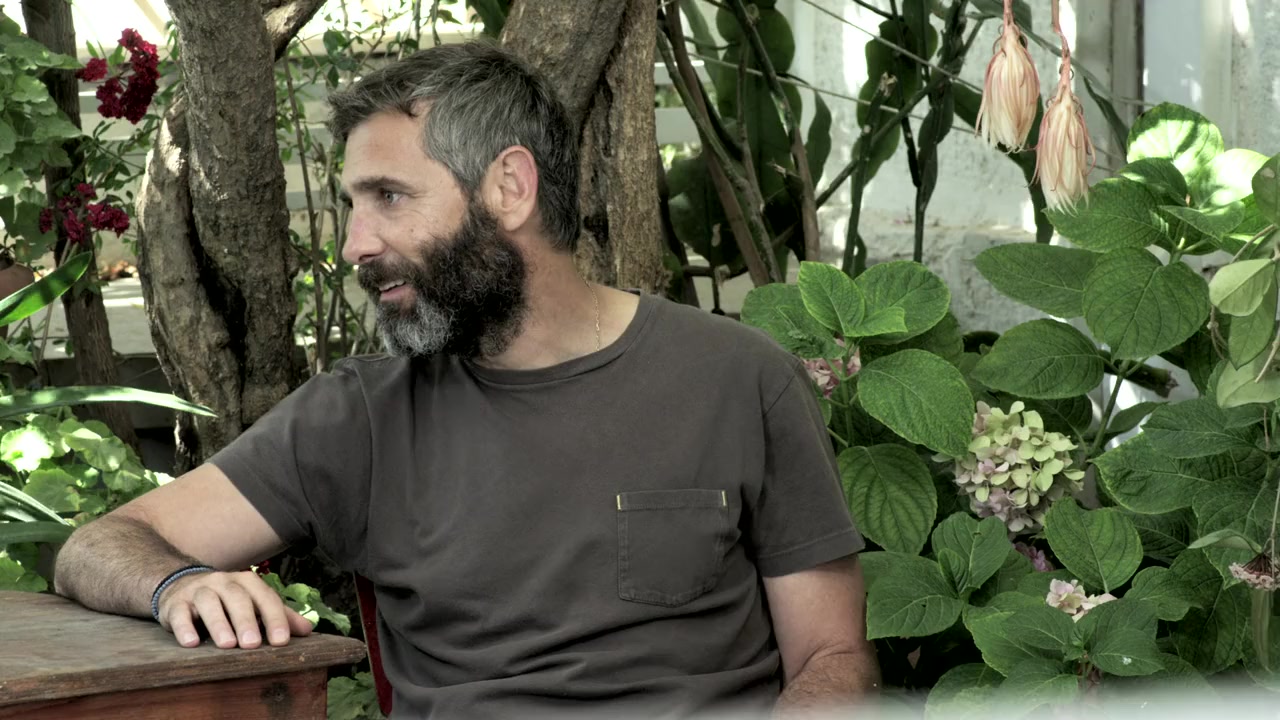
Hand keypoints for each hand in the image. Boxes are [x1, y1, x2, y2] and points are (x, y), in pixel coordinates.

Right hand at [157, 570, 313, 648]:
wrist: (182, 586)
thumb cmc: (227, 601)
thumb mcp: (253, 604)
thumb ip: (279, 616)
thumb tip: (308, 631)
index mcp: (247, 582)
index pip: (265, 598)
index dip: (275, 618)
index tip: (281, 641)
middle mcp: (223, 582)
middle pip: (237, 598)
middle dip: (246, 620)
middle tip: (253, 644)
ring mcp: (198, 591)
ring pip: (209, 603)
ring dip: (218, 623)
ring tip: (227, 644)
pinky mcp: (174, 604)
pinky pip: (178, 613)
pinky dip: (184, 627)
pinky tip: (190, 643)